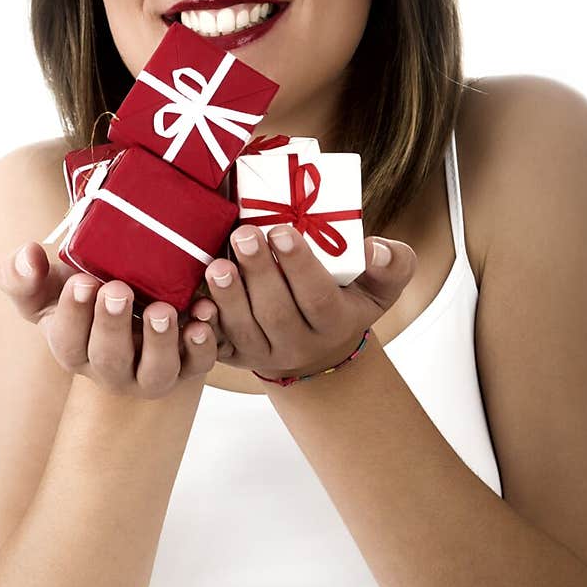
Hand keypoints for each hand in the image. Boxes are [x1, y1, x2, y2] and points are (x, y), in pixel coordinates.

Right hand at [0, 242, 217, 398]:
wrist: (135, 290)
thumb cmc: (86, 289)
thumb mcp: (48, 283)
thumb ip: (23, 274)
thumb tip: (28, 257)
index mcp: (74, 350)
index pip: (69, 342)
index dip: (74, 315)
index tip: (82, 281)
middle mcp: (112, 370)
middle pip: (110, 360)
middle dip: (112, 326)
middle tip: (118, 289)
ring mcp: (151, 371)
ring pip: (156, 373)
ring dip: (160, 342)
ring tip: (162, 309)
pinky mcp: (188, 364)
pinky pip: (198, 365)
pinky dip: (203, 346)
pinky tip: (204, 317)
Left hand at [184, 224, 417, 379]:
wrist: (316, 351)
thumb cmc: (345, 302)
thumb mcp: (378, 288)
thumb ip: (391, 265)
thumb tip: (376, 248)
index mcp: (334, 323)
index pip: (318, 296)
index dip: (300, 266)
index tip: (283, 231)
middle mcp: (298, 345)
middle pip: (276, 312)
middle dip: (259, 273)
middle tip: (243, 234)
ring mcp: (262, 353)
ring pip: (243, 330)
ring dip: (228, 297)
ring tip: (217, 265)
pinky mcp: (233, 356)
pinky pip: (215, 348)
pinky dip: (203, 328)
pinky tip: (194, 304)